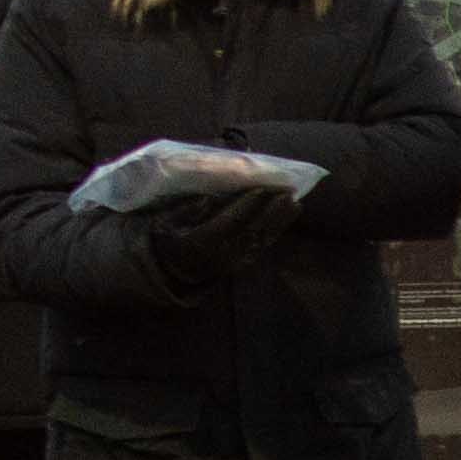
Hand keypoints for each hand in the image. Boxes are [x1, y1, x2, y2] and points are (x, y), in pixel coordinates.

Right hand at [151, 184, 289, 274]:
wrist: (169, 271)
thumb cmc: (166, 240)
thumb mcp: (166, 222)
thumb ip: (187, 210)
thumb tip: (209, 199)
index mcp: (201, 242)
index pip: (229, 222)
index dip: (246, 205)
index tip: (261, 188)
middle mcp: (222, 254)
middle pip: (252, 230)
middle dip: (271, 211)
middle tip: (287, 192)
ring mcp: (234, 261)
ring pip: (261, 238)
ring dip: (279, 220)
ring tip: (294, 201)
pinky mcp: (242, 263)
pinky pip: (263, 245)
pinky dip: (276, 230)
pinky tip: (287, 217)